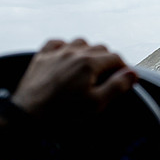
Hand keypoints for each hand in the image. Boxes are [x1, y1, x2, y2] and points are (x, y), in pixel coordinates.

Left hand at [12, 39, 137, 118]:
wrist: (27, 117)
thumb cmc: (62, 114)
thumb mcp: (96, 104)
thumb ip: (117, 86)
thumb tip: (132, 73)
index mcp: (89, 64)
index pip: (115, 58)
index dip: (124, 68)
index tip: (126, 78)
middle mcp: (73, 53)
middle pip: (99, 48)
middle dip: (108, 60)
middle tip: (110, 75)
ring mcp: (55, 54)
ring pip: (80, 42)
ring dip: (89, 51)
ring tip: (90, 65)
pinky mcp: (41, 58)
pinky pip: (56, 43)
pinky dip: (65, 46)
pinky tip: (67, 56)